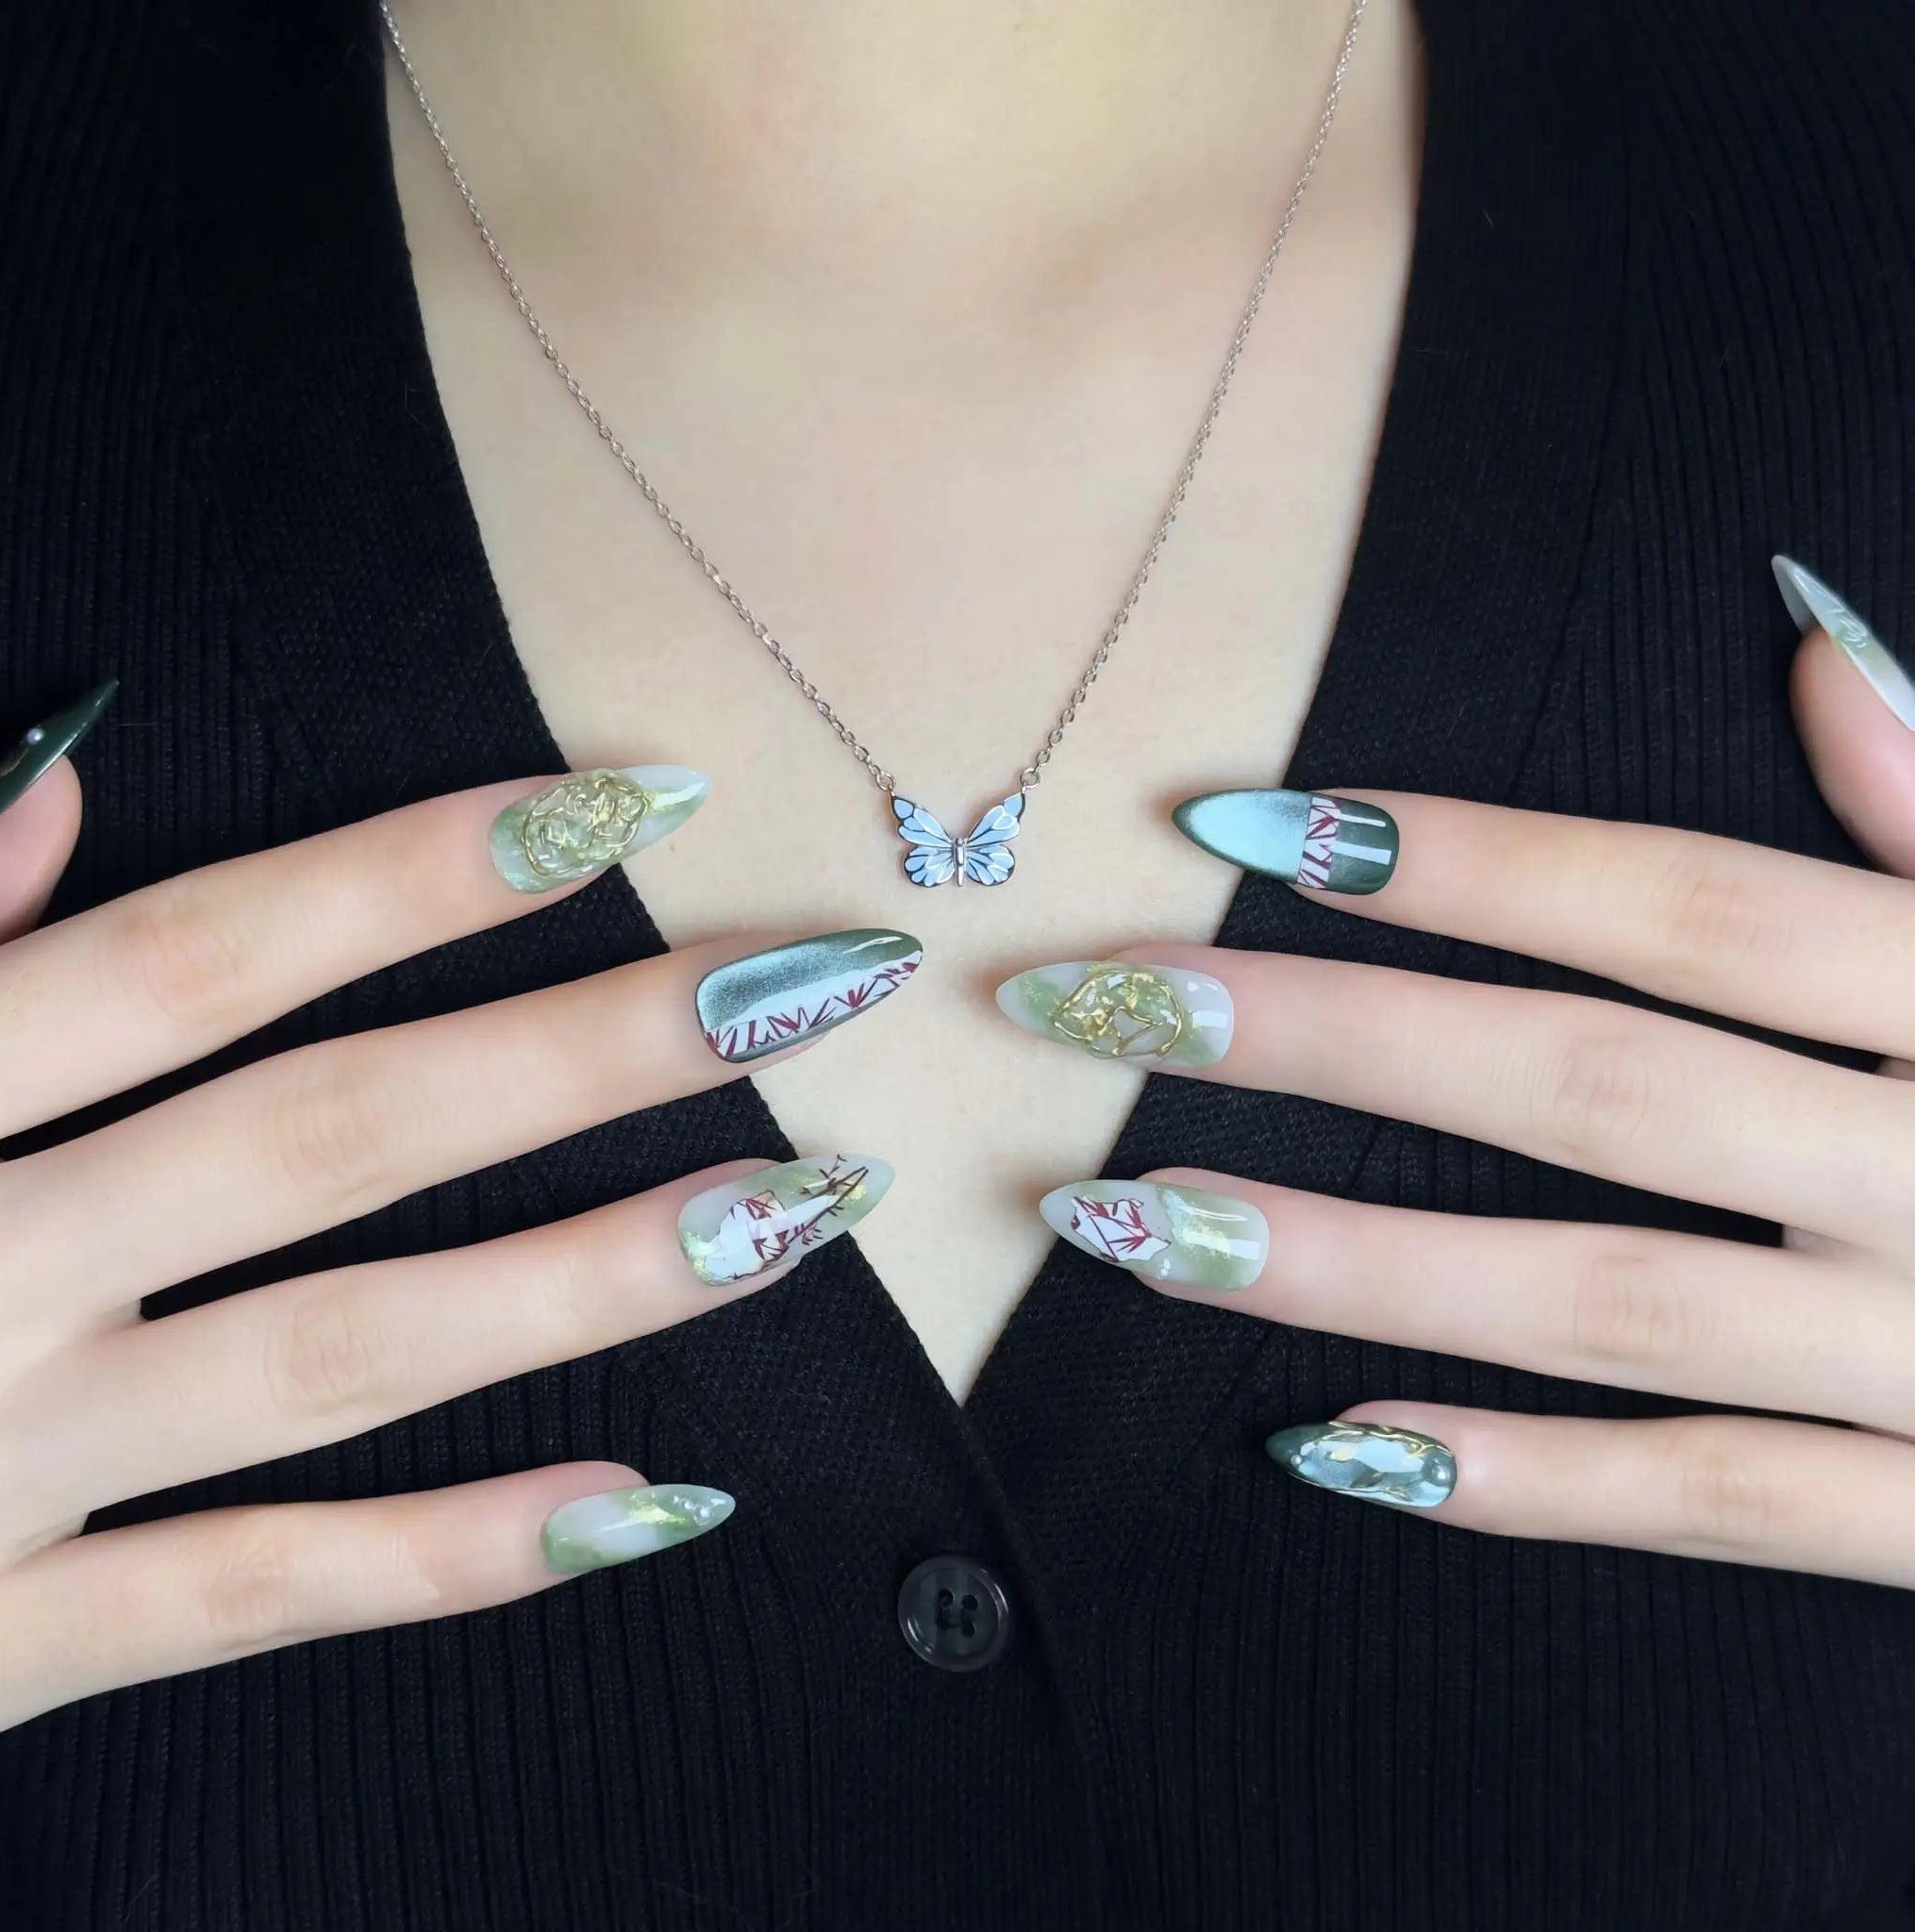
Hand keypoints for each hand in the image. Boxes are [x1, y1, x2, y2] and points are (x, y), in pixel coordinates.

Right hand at [0, 719, 907, 1735]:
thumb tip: (51, 788)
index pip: (207, 955)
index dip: (423, 874)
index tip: (629, 807)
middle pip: (338, 1134)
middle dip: (586, 1050)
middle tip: (811, 989)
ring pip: (350, 1354)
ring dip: (591, 1281)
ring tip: (799, 1217)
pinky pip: (256, 1594)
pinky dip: (451, 1558)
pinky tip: (650, 1506)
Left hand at [1000, 561, 1914, 1584]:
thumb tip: (1811, 638)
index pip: (1676, 902)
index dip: (1460, 856)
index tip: (1246, 820)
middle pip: (1582, 1085)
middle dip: (1327, 1040)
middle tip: (1093, 1004)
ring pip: (1600, 1301)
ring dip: (1353, 1264)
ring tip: (1133, 1223)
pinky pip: (1714, 1511)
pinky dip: (1531, 1487)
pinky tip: (1337, 1452)